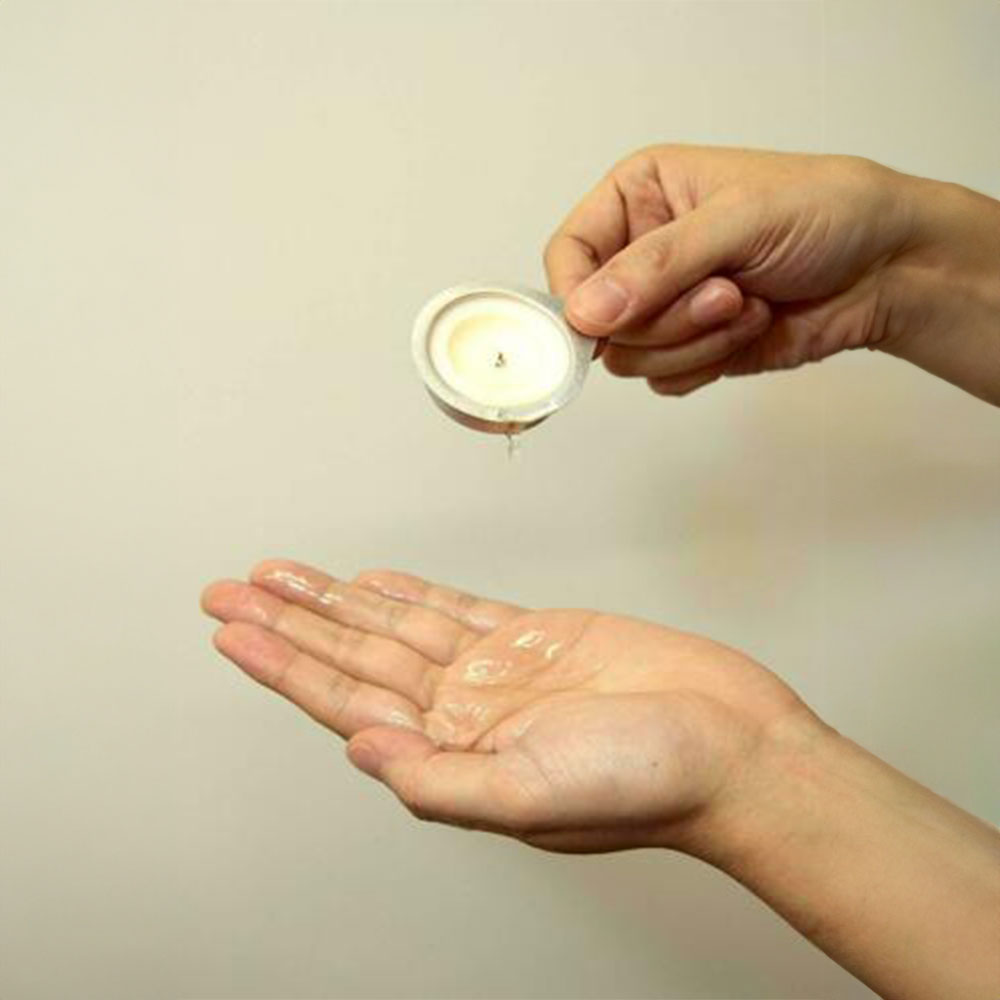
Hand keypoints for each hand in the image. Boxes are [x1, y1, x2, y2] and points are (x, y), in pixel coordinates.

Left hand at [201, 560, 999, 998]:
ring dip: (337, 602)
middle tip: (229, 591)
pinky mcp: (536, 638)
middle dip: (291, 623)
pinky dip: (409, 594)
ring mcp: (498, 671)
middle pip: (355, 656)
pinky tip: (374, 584)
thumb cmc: (649, 784)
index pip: (345, 701)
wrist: (731, 744)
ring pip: (396, 626)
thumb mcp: (533, 796)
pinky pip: (455, 609)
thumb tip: (358, 748)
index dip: (286, 664)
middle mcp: (465, 711)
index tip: (236, 631)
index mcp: (454, 753)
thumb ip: (438, 780)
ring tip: (282, 577)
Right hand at [545, 145, 999, 402]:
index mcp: (637, 198)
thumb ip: (656, 266)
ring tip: (747, 303)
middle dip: (664, 316)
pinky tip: (752, 326)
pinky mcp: (689, 349)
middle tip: (725, 291)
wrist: (886, 269)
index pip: (568, 255)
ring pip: (628, 357)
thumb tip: (585, 313)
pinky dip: (708, 363)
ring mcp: (664, 306)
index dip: (574, 295)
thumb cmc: (824, 213)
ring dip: (693, 340)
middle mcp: (639, 254)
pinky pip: (663, 380)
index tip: (598, 322)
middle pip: (596, 318)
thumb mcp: (737, 220)